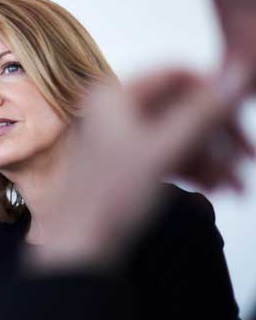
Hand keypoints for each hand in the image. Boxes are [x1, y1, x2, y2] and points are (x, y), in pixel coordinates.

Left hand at [34, 65, 249, 269]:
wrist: (80, 247)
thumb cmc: (109, 199)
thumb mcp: (165, 150)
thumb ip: (203, 111)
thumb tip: (237, 71)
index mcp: (114, 97)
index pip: (177, 75)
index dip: (214, 91)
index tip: (242, 113)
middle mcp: (116, 112)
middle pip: (183, 107)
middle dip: (219, 135)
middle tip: (248, 159)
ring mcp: (122, 138)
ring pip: (181, 135)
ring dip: (213, 157)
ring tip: (235, 187)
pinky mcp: (128, 164)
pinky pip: (171, 155)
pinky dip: (196, 169)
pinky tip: (217, 189)